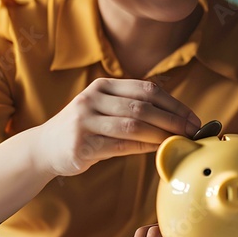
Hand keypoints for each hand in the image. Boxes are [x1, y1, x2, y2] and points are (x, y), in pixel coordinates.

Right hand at [37, 78, 200, 176]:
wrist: (44, 148)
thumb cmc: (85, 130)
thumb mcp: (105, 111)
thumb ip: (134, 110)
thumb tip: (177, 121)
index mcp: (103, 86)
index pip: (147, 89)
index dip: (174, 103)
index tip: (193, 118)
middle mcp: (92, 98)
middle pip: (142, 106)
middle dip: (173, 119)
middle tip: (193, 132)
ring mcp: (84, 120)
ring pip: (133, 125)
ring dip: (162, 134)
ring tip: (180, 141)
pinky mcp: (81, 144)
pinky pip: (120, 145)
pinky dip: (144, 147)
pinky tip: (158, 150)